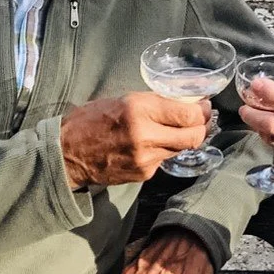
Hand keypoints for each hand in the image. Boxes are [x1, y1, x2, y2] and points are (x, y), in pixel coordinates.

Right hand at [60, 93, 210, 187]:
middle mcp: (145, 135)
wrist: (68, 153)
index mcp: (139, 110)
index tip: (205, 105)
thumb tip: (185, 102)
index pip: (187, 114)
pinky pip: (165, 159)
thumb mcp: (124, 99)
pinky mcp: (143, 174)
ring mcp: (145, 158)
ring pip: (182, 148)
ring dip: (187, 138)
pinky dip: (166, 149)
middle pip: (193, 136)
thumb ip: (155, 102)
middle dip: (203, 126)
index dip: (202, 110)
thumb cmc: (93, 119)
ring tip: (183, 128)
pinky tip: (157, 142)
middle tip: (203, 118)